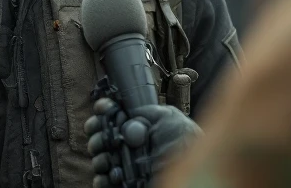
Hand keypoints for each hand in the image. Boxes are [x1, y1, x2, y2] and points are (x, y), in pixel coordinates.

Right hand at [85, 98, 201, 187]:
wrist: (193, 173)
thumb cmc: (185, 144)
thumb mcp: (168, 118)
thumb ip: (144, 113)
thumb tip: (124, 118)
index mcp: (137, 126)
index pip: (110, 115)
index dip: (103, 110)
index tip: (103, 110)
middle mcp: (128, 145)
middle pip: (99, 135)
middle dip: (97, 134)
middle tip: (104, 139)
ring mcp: (124, 165)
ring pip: (98, 158)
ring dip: (100, 157)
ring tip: (110, 160)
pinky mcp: (123, 184)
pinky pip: (102, 181)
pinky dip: (102, 178)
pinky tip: (112, 175)